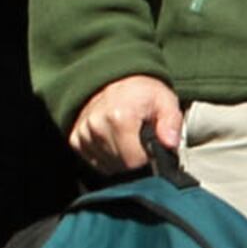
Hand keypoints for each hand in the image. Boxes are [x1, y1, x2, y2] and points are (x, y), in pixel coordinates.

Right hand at [67, 74, 184, 174]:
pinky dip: (106, 157)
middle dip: (135, 159)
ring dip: (120, 160)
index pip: (134, 161)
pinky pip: (94, 162)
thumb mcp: (165, 100)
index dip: (148, 159)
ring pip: (108, 166)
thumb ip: (171, 122)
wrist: (115, 81)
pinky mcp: (75, 139)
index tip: (151, 147)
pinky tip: (114, 142)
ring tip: (127, 140)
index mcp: (118, 117)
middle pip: (121, 165)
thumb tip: (170, 143)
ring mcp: (83, 133)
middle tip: (141, 141)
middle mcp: (96, 125)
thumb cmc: (141, 93)